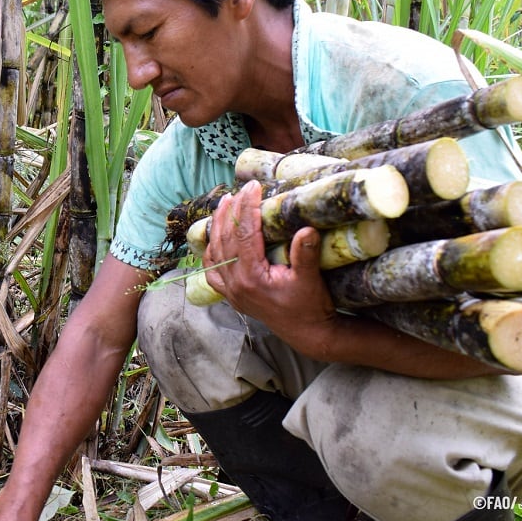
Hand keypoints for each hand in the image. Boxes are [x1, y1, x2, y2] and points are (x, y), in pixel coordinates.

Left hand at [201, 180, 338, 354]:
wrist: (307, 333)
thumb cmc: (310, 306)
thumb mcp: (310, 279)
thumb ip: (305, 254)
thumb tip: (306, 228)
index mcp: (251, 277)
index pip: (244, 234)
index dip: (248, 207)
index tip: (253, 187)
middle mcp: (235, 283)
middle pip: (226, 239)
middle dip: (232, 212)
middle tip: (238, 191)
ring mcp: (230, 290)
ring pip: (215, 252)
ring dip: (218, 226)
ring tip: (224, 204)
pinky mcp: (231, 295)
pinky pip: (212, 270)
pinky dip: (211, 250)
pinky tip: (214, 237)